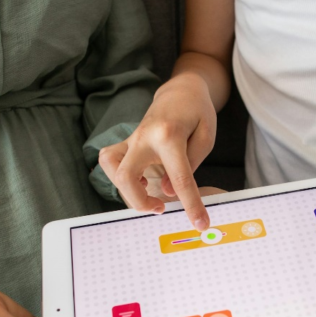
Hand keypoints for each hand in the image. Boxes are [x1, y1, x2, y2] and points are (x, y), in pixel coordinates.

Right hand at [99, 72, 216, 230]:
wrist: (180, 92)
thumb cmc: (197, 113)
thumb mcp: (205, 136)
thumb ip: (190, 164)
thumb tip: (168, 191)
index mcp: (169, 135)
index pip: (179, 178)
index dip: (191, 205)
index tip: (200, 224)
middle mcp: (144, 137)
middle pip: (126, 176)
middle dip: (140, 202)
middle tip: (161, 207)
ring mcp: (131, 139)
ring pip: (110, 168)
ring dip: (125, 190)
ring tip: (148, 194)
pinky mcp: (126, 142)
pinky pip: (109, 161)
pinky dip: (118, 177)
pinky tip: (138, 182)